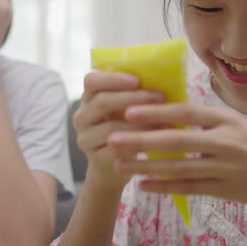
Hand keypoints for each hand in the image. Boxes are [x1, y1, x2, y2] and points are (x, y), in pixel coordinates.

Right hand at [73, 71, 165, 190]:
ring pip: (111, 127)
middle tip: (159, 97)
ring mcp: (85, 139)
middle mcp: (82, 117)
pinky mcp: (95, 159)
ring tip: (164, 120)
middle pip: (102, 102)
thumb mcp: (125, 109)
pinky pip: (117, 149)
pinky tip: (156, 140)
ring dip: (140, 123)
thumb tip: (162, 77)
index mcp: (88, 98)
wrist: (113, 167)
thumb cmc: (125, 129)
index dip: (113, 79)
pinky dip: (138, 143)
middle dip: (133, 98)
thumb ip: (133, 93)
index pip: (91, 80)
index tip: (137, 80)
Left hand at [109, 102, 246, 209]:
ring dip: (146, 166)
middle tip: (114, 138)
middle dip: (142, 140)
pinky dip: (165, 187)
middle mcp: (226, 141)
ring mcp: (225, 167)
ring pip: (178, 167)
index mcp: (227, 119)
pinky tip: (144, 185)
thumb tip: (168, 111)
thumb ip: (206, 119)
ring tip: (120, 164)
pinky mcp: (224, 189)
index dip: (157, 111)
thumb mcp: (237, 123)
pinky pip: (189, 188)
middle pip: (177, 139)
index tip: (129, 110)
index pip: (186, 111)